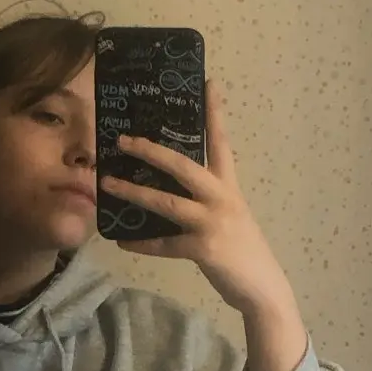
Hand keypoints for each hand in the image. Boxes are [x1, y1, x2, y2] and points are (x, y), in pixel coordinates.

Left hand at [101, 81, 292, 315]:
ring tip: (109, 184)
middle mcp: (222, 198)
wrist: (263, 288)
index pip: (221, 142)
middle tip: (125, 138)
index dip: (214, 112)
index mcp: (228, 187)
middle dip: (152, 151)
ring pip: (167, 202)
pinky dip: (142, 243)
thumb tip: (167, 186)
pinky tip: (123, 241)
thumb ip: (206, 198)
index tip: (209, 82)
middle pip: (183, 165)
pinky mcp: (205, 249)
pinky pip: (165, 244)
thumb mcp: (229, 215)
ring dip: (135, 193)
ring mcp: (213, 223)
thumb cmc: (243, 249)